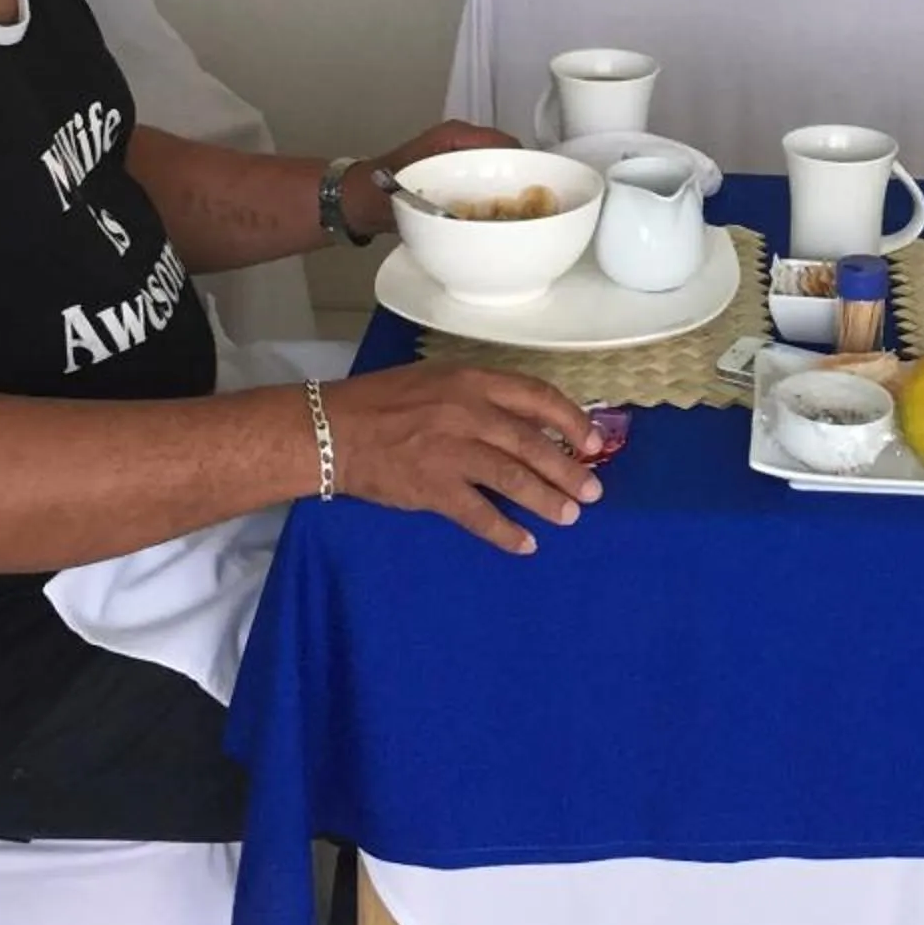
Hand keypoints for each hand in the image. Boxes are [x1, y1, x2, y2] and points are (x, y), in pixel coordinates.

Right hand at [326, 365, 601, 555]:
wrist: (331, 430)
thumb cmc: (382, 402)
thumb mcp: (437, 381)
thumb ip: (480, 397)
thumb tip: (527, 423)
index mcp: (471, 381)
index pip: (537, 397)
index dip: (571, 421)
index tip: (592, 442)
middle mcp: (468, 412)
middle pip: (533, 444)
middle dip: (569, 471)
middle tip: (592, 492)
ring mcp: (451, 451)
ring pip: (514, 479)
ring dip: (547, 501)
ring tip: (568, 516)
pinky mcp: (433, 488)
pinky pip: (479, 515)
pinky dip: (506, 532)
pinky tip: (525, 543)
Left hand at [349, 123, 516, 236]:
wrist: (357, 201)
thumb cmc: (380, 191)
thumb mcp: (415, 194)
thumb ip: (445, 205)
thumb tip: (480, 222)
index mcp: (455, 135)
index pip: (506, 144)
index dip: (525, 166)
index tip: (538, 189)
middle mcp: (461, 141)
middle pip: (507, 157)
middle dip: (521, 181)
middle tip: (532, 209)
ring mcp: (459, 157)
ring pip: (499, 170)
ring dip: (509, 191)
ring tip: (519, 216)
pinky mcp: (456, 173)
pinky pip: (486, 181)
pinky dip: (494, 198)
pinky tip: (496, 219)